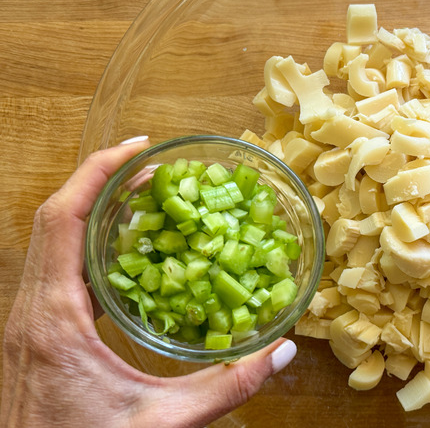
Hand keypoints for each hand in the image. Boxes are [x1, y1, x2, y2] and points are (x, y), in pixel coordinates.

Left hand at [1, 136, 296, 427]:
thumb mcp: (160, 422)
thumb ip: (225, 388)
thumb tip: (279, 354)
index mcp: (54, 317)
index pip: (64, 219)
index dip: (98, 172)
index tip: (140, 148)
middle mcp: (33, 309)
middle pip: (58, 218)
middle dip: (105, 181)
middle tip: (155, 167)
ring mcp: (31, 320)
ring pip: (54, 241)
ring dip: (97, 210)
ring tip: (146, 197)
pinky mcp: (40, 333)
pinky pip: (61, 268)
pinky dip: (94, 245)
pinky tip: (132, 254)